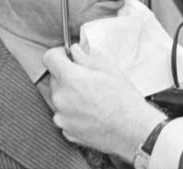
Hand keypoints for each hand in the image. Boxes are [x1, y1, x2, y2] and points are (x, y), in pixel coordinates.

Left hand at [42, 44, 164, 160]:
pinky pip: (64, 115)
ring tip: (93, 98)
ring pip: (59, 97)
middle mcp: (61, 98)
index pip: (49, 58)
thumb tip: (76, 51)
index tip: (67, 56)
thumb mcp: (110, 68)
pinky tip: (91, 112)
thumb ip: (87, 55)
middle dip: (68, 75)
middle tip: (89, 78)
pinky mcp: (66, 131)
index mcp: (71, 79)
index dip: (58, 53)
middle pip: (55, 78)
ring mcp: (62, 117)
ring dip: (70, 94)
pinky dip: (73, 112)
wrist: (133, 130)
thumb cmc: (124, 100)